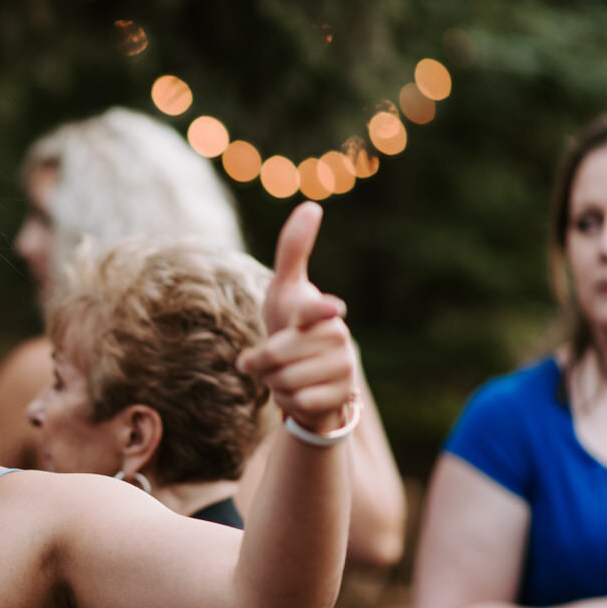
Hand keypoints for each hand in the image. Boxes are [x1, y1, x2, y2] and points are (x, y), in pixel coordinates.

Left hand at [236, 202, 357, 432]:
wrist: (309, 374)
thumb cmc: (292, 325)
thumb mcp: (285, 289)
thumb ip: (293, 251)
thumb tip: (312, 206)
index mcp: (320, 310)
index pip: (314, 309)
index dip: (318, 309)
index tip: (332, 308)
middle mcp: (337, 335)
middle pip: (278, 354)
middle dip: (262, 362)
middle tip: (266, 360)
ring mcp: (345, 366)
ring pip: (286, 380)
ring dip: (274, 382)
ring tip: (286, 374)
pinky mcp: (343, 395)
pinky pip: (299, 401)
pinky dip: (289, 401)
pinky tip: (299, 393)